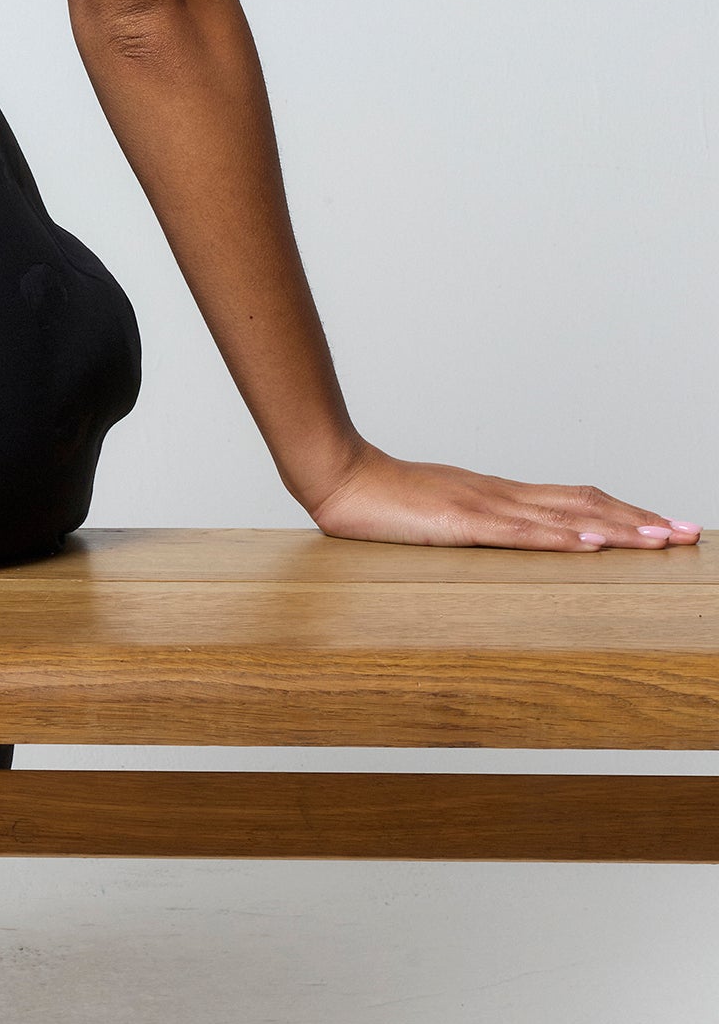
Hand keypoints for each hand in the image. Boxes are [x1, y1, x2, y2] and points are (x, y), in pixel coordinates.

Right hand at [309, 442, 699, 550]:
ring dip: (619, 530)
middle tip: (687, 533)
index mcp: (498, 495)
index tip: (663, 526)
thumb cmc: (380, 501)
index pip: (576, 501)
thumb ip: (471, 527)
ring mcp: (484, 505)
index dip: (623, 513)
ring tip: (661, 541)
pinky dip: (563, 538)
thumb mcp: (437, 517)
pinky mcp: (463, 523)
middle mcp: (502, 494)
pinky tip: (592, 544)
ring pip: (567, 517)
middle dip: (640, 520)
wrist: (339, 478)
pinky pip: (522, 532)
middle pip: (587, 503)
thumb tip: (506, 545)